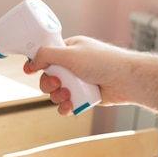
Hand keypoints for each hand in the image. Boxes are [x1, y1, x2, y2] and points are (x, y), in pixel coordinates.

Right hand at [23, 36, 157, 114]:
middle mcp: (73, 65)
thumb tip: (32, 62)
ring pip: (56, 93)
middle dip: (49, 84)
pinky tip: (69, 106)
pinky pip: (66, 104)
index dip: (37, 63)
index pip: (46, 55)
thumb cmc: (104, 62)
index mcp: (69, 50)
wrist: (127, 80)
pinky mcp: (83, 96)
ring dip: (58, 96)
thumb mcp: (70, 54)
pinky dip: (65, 107)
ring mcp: (78, 81)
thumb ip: (47, 55)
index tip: (30, 70)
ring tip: (68, 95)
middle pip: (48, 77)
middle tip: (57, 84)